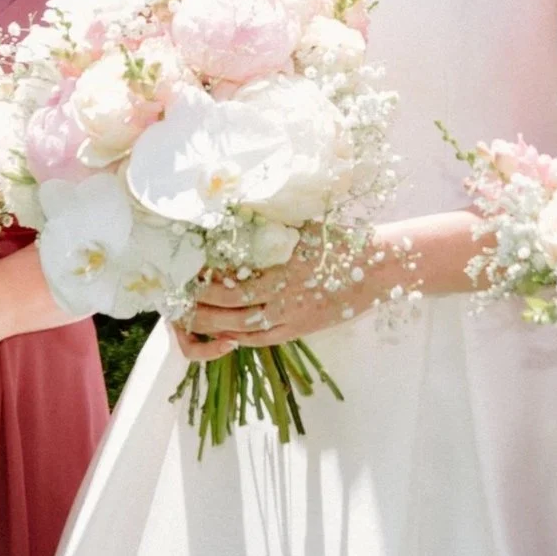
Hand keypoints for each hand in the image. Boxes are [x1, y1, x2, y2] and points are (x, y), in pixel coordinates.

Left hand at [173, 241, 377, 357]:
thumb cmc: (340, 242)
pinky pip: (262, 339)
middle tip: (179, 299)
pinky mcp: (300, 330)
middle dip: (200, 309)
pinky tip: (224, 329)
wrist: (377, 269)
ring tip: (192, 315)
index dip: (204, 286)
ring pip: (242, 331)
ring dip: (214, 325)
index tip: (186, 274)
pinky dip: (238, 336)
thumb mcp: (301, 228)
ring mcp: (292, 320)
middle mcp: (283, 302)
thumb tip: (233, 216)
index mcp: (282, 274)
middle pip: (229, 313)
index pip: (230, 288)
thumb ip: (268, 230)